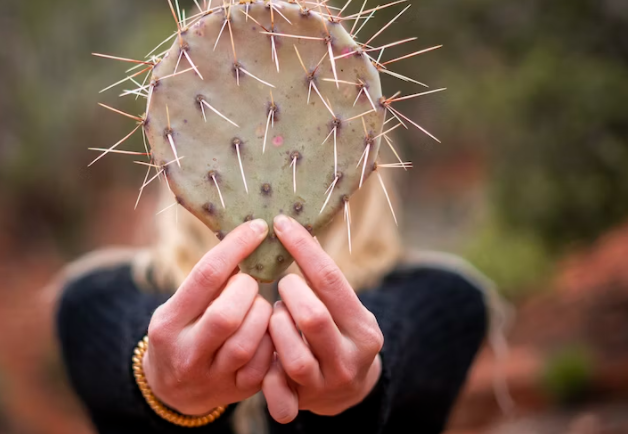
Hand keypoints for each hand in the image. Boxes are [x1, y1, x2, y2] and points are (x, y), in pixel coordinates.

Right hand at [144, 219, 274, 415]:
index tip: (257, 228)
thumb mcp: (178, 307)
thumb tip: (247, 238)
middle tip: (249, 283)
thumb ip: (207, 283)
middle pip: (226, 315)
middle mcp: (187, 354)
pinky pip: (264, 364)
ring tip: (257, 307)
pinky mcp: (237, 391)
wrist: (172, 391)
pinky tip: (267, 330)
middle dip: (247, 290)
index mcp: (168, 324)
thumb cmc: (182, 333)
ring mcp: (212, 377)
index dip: (236, 248)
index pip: (205, 277)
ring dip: (262, 315)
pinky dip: (272, 340)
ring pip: (248, 342)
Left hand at [262, 214, 383, 422]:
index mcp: (363, 328)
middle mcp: (350, 358)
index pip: (330, 280)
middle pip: (312, 317)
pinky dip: (266, 373)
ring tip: (276, 317)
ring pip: (292, 354)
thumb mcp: (343, 308)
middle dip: (289, 294)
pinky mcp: (303, 404)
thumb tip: (291, 226)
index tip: (281, 224)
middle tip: (283, 284)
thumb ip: (322, 282)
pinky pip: (278, 391)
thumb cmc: (337, 332)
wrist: (347, 390)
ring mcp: (326, 384)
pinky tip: (264, 353)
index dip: (303, 249)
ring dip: (276, 328)